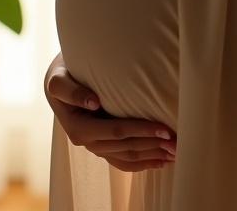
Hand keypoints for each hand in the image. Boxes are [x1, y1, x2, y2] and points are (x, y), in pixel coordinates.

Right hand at [44, 52, 176, 171]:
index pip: (116, 132)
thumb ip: (70, 91)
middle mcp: (86, 142)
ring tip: (175, 152)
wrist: (58, 81)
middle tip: (178, 142)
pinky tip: (160, 161)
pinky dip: (142, 162)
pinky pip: (122, 160)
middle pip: (125, 148)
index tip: (164, 129)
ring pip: (126, 157)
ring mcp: (95, 146)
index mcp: (78, 128)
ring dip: (151, 156)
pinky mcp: (101, 145)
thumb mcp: (59, 79)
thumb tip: (93, 102)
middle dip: (153, 146)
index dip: (142, 131)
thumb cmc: (62, 74)